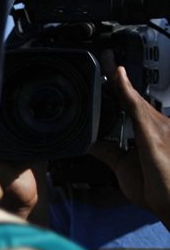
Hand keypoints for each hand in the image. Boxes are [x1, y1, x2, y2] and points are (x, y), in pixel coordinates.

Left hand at [87, 66, 169, 228]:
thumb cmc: (159, 190)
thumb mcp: (125, 168)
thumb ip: (109, 152)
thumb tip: (90, 141)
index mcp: (153, 133)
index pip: (135, 106)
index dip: (123, 89)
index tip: (113, 73)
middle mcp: (160, 125)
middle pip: (135, 98)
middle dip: (119, 80)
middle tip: (106, 58)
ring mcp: (159, 127)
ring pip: (135, 99)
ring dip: (119, 80)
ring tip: (107, 61)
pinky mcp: (153, 133)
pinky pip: (136, 106)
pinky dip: (125, 90)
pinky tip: (117, 75)